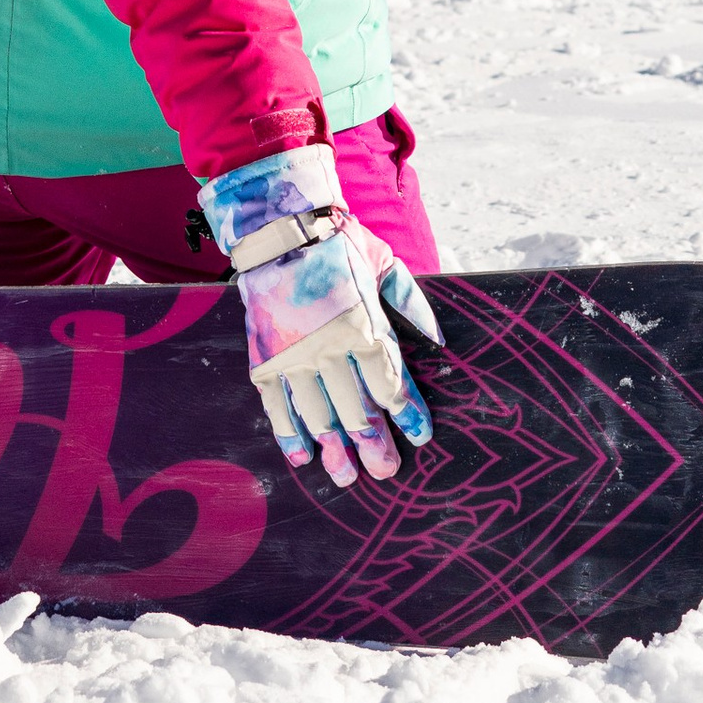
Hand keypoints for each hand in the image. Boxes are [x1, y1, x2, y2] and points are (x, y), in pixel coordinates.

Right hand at [202, 143, 440, 486]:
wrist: (280, 225)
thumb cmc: (338, 242)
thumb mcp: (385, 264)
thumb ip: (410, 304)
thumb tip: (438, 342)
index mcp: (363, 324)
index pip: (390, 384)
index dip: (408, 415)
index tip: (420, 437)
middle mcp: (328, 346)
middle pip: (356, 410)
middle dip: (374, 446)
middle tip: (386, 472)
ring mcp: (293, 355)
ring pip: (318, 416)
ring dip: (334, 450)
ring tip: (346, 478)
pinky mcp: (264, 356)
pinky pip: (278, 405)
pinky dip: (289, 433)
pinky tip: (302, 456)